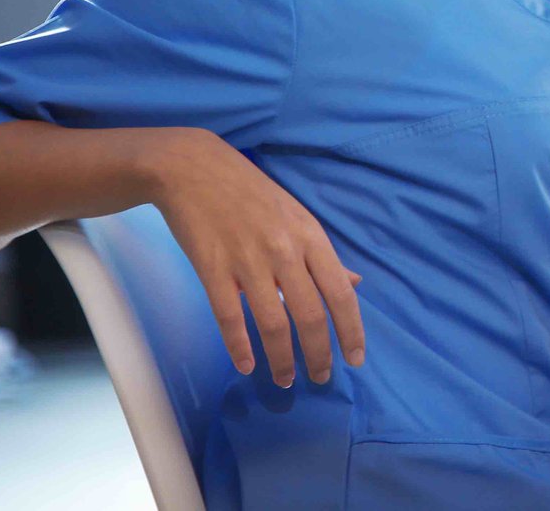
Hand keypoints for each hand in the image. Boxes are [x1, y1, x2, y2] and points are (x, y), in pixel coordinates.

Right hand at [143, 129, 363, 387]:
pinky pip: (230, 316)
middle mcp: (286, 251)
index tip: (355, 360)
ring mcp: (248, 261)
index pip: (340, 294)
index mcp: (311, 238)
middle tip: (321, 379)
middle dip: (318, 354)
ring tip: (285, 380)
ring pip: (272, 322)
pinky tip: (246, 365)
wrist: (194, 169)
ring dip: (281, 359)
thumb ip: (323, 256)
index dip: (351, 331)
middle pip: (310, 315)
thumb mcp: (298, 217)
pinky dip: (239, 346)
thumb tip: (354, 284)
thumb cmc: (251, 194)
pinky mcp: (213, 268)